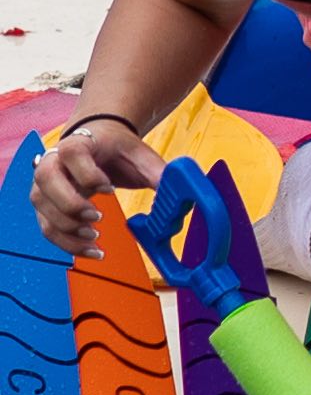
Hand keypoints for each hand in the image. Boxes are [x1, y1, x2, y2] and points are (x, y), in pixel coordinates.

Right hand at [27, 117, 156, 256]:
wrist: (98, 144)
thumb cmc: (118, 149)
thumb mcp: (140, 155)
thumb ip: (158, 172)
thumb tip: (181, 192)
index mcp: (76, 145)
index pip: (71, 154)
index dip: (88, 173)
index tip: (110, 188)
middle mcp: (52, 163)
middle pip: (46, 182)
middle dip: (70, 204)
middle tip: (97, 217)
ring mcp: (44, 187)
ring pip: (44, 211)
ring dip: (67, 230)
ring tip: (96, 238)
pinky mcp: (46, 207)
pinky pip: (47, 229)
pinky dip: (67, 244)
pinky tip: (91, 250)